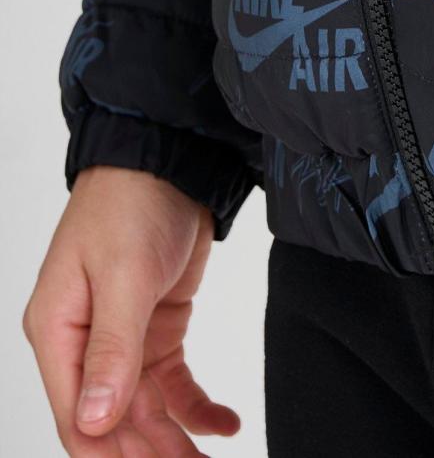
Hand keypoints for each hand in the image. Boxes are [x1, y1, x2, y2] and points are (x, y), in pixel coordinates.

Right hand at [24, 167, 239, 456]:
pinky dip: (196, 405)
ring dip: (174, 440)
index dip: (109, 455)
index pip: (76, 417)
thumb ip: (112, 348)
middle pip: (112, 420)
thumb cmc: (130, 203)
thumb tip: (93, 421)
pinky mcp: (156, 325)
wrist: (169, 158)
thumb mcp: (122, 274)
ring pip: (145, 407)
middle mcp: (84, 342)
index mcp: (57, 333)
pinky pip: (172, 380)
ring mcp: (121, 336)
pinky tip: (224, 424)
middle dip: (148, 455)